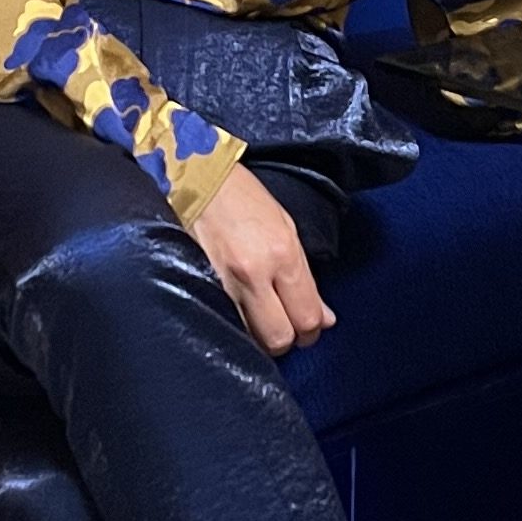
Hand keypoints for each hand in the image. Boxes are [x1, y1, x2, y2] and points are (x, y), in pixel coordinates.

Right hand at [193, 165, 336, 356]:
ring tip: (263, 319)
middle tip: (288, 327)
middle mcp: (253, 273)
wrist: (196, 180)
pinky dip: (238, 328)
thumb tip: (325, 318)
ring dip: (262, 337)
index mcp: (281, 254)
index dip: (313, 330)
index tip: (311, 326)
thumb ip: (306, 278)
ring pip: (251, 340)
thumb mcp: (286, 228)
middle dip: (289, 339)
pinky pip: (226, 325)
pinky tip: (241, 316)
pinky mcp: (200, 288)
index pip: (307, 317)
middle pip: (280, 338)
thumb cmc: (243, 198)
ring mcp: (223, 284)